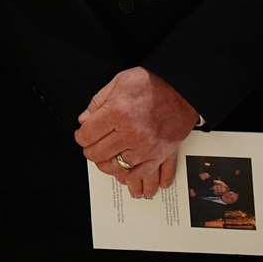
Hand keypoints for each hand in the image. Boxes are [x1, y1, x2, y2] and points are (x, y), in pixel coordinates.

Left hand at [75, 67, 198, 198]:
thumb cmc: (151, 84)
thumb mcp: (118, 82)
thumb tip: (84, 120)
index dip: (80, 136)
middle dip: (91, 151)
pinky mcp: (161, 155)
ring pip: (118, 169)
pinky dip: (134, 179)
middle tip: (92, 147)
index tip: (82, 135)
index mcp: (117, 113)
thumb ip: (97, 102)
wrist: (181, 90)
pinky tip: (127, 175)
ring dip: (108, 166)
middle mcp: (132, 133)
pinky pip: (144, 175)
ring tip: (106, 160)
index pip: (87, 136)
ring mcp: (147, 147)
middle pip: (99, 154)